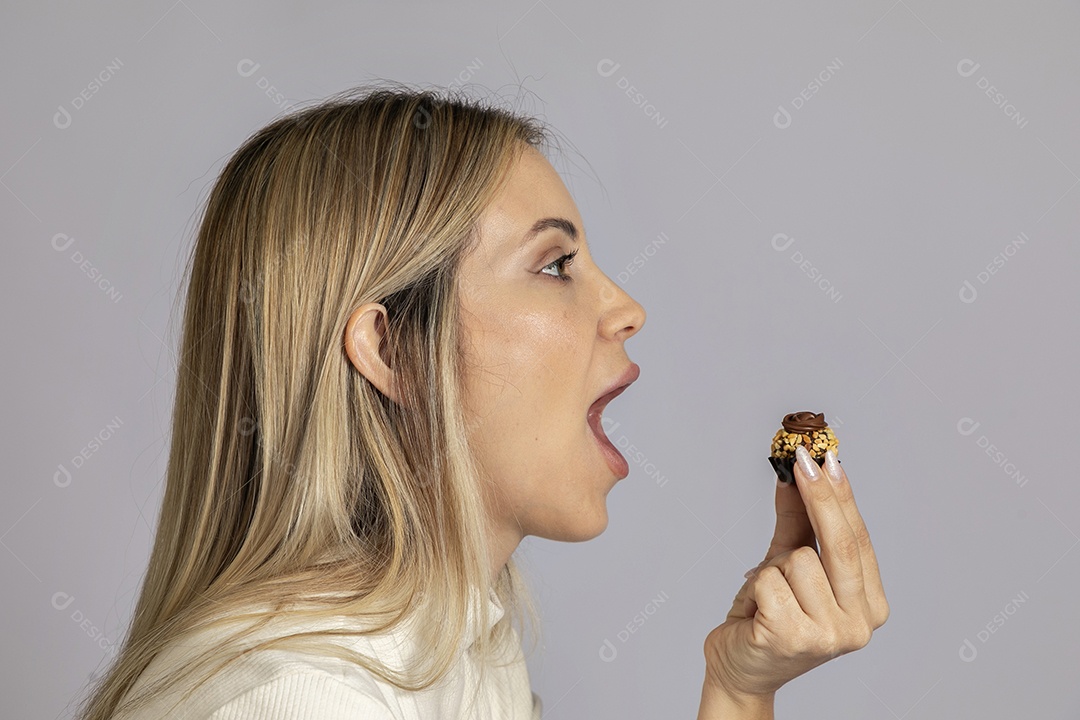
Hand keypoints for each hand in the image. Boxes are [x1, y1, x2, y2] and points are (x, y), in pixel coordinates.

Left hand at [702, 446, 889, 700]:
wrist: (740, 668)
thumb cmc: (768, 616)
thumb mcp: (786, 563)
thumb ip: (799, 522)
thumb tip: (799, 473)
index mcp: (871, 605)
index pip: (858, 538)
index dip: (841, 495)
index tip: (827, 456)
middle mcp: (860, 624)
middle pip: (839, 544)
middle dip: (818, 496)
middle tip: (800, 457)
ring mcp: (830, 635)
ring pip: (797, 559)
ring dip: (772, 569)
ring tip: (768, 596)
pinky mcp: (793, 638)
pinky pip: (769, 579)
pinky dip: (756, 586)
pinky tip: (757, 611)